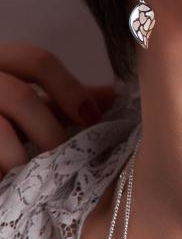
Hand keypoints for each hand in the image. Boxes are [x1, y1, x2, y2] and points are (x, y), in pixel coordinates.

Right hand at [0, 42, 114, 177]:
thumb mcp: (21, 99)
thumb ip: (59, 97)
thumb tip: (113, 97)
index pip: (37, 60)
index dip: (70, 88)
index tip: (94, 118)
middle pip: (16, 96)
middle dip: (46, 130)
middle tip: (62, 156)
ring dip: (15, 156)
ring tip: (25, 173)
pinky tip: (4, 178)